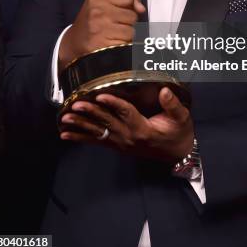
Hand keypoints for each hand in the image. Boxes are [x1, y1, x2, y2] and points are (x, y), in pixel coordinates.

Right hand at [59, 0, 145, 71]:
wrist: (74, 42)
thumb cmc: (92, 20)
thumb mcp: (103, 2)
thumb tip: (141, 7)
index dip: (129, 5)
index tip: (122, 10)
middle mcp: (98, 12)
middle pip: (132, 15)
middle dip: (128, 21)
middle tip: (115, 24)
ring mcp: (101, 29)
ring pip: (131, 30)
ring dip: (126, 34)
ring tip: (114, 33)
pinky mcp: (104, 45)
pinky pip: (127, 43)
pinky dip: (123, 44)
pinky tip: (113, 42)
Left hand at [59, 87, 193, 162]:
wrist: (178, 155)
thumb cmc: (179, 133)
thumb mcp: (182, 118)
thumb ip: (173, 105)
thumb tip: (164, 91)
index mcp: (144, 129)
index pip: (126, 113)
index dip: (114, 103)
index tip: (100, 94)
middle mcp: (129, 137)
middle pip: (107, 123)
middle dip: (90, 112)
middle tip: (75, 104)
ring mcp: (122, 143)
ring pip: (98, 133)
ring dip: (81, 125)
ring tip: (65, 118)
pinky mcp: (118, 146)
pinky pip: (97, 142)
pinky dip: (80, 138)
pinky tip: (65, 135)